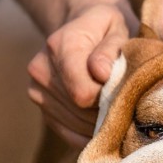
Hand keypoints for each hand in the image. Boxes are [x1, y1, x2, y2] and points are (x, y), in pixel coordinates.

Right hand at [27, 3, 138, 147]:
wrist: (81, 28)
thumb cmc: (107, 29)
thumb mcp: (117, 27)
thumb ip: (112, 49)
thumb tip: (100, 73)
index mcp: (60, 45)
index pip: (83, 92)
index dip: (110, 97)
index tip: (125, 88)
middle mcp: (41, 69)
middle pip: (80, 111)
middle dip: (108, 110)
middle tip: (125, 99)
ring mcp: (37, 91)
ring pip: (76, 125)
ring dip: (101, 122)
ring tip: (115, 106)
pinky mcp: (42, 109)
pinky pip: (69, 134)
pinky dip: (90, 132)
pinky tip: (104, 121)